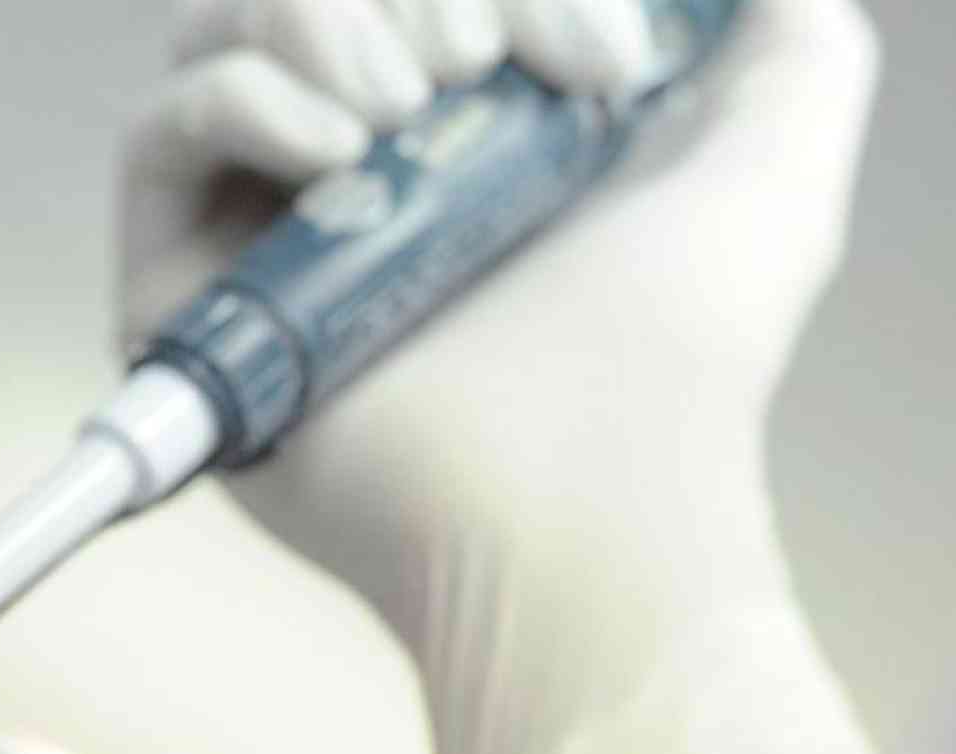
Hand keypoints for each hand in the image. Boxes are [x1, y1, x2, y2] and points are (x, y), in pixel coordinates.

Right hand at [119, 0, 894, 753]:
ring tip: (399, 114)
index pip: (440, 6)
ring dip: (321, 28)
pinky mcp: (185, 294)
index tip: (597, 57)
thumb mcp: (768, 180)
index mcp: (477, 150)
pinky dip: (243, 99)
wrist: (572, 501)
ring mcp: (268, 241)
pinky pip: (163, 131)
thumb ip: (792, 62)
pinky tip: (335, 156)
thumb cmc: (668, 370)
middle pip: (331, 9)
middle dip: (414, 1)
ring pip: (233, 39)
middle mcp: (365, 190)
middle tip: (475, 73)